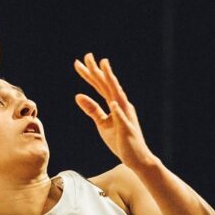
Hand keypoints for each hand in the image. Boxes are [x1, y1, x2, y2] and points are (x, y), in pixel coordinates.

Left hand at [73, 54, 156, 169]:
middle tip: (87, 55)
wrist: (137, 158)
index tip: (78, 63)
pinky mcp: (127, 129)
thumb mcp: (102, 124)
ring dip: (110, 81)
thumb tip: (77, 95)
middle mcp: (122, 105)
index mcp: (115, 104)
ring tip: (103, 68)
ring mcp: (126, 116)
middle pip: (107, 85)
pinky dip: (117, 111)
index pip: (100, 86)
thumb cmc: (121, 140)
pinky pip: (122, 119)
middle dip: (98, 70)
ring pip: (117, 95)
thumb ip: (92, 109)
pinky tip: (112, 103)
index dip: (89, 75)